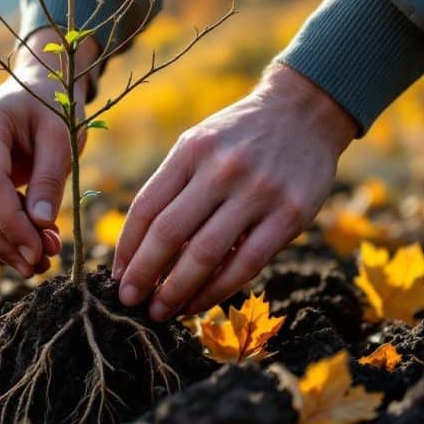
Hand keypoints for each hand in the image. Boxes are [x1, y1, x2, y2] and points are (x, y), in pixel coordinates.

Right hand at [0, 28, 98, 276]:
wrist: (36, 87)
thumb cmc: (53, 107)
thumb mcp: (62, 137)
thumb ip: (51, 179)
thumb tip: (41, 227)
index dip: (12, 222)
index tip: (40, 250)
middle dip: (1, 243)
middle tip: (38, 266)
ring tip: (40, 262)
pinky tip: (28, 247)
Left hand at [112, 64, 357, 320]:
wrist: (306, 111)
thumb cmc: (240, 137)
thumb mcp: (200, 144)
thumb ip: (173, 187)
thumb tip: (139, 248)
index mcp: (191, 150)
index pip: (146, 207)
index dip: (127, 247)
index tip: (116, 276)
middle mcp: (221, 170)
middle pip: (169, 234)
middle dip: (144, 274)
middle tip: (129, 301)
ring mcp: (258, 192)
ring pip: (205, 255)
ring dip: (176, 291)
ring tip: (159, 312)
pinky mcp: (290, 215)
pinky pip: (245, 264)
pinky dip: (216, 290)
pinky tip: (198, 304)